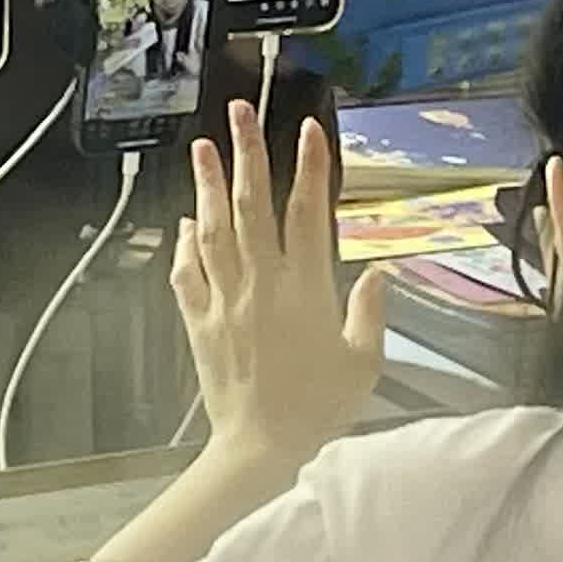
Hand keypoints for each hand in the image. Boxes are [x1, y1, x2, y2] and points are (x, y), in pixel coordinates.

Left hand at [172, 100, 386, 469]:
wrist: (262, 449)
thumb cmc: (320, 410)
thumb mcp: (364, 363)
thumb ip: (369, 313)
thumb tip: (378, 273)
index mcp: (305, 291)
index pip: (307, 215)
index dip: (310, 168)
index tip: (308, 130)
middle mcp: (261, 286)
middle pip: (251, 207)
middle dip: (245, 155)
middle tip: (239, 112)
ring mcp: (225, 302)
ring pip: (212, 232)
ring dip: (206, 186)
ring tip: (202, 147)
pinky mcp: (199, 324)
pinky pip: (186, 275)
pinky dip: (184, 244)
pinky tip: (184, 221)